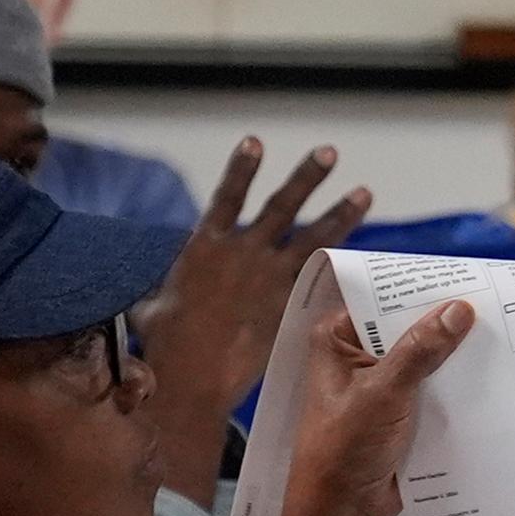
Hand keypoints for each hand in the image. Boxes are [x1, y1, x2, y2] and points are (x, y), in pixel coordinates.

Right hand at [136, 138, 370, 440]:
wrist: (191, 375)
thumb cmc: (163, 343)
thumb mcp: (150, 306)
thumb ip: (159, 289)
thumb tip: (152, 290)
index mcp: (205, 247)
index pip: (227, 196)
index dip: (241, 168)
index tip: (255, 141)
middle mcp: (243, 253)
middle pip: (282, 206)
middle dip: (307, 177)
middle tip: (330, 151)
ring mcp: (269, 278)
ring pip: (313, 237)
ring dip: (340, 213)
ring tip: (365, 192)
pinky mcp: (288, 304)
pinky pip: (321, 279)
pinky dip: (342, 267)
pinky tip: (364, 259)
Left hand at [280, 300, 473, 515]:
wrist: (344, 511)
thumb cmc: (345, 447)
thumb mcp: (383, 392)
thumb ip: (420, 350)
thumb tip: (459, 309)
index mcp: (338, 340)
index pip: (383, 301)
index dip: (422, 292)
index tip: (465, 280)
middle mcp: (357, 356)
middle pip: (408, 329)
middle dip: (445, 325)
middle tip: (494, 307)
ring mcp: (381, 385)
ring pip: (424, 360)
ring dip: (454, 357)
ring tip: (502, 336)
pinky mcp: (401, 412)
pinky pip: (432, 388)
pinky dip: (454, 386)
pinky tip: (490, 375)